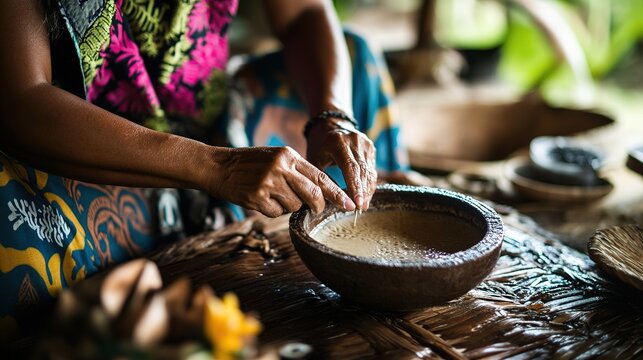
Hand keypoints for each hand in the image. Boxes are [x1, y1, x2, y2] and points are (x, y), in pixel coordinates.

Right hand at [209, 146, 355, 216]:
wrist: (217, 166)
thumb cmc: (249, 163)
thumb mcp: (275, 157)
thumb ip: (296, 171)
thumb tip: (320, 193)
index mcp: (289, 155)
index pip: (320, 177)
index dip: (337, 193)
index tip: (349, 204)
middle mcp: (281, 167)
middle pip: (313, 194)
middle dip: (318, 206)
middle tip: (316, 210)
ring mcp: (269, 182)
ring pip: (294, 206)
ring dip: (287, 206)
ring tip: (272, 195)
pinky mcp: (257, 197)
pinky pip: (276, 213)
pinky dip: (272, 211)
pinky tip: (260, 199)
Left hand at [305, 118, 376, 209]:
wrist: (329, 124)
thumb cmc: (318, 146)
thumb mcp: (313, 160)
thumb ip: (321, 179)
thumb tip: (330, 203)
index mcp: (338, 142)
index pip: (350, 167)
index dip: (355, 187)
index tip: (357, 204)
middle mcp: (354, 140)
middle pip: (363, 171)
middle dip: (362, 192)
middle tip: (359, 209)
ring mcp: (365, 142)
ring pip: (370, 171)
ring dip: (367, 190)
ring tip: (362, 206)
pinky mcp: (370, 147)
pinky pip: (371, 168)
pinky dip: (368, 183)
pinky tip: (364, 195)